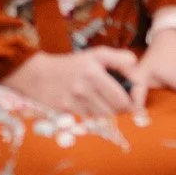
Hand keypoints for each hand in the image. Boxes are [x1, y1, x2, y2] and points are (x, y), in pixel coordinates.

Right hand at [4, 47, 141, 117]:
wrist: (39, 75)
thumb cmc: (73, 64)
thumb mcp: (97, 55)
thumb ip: (120, 58)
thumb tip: (136, 65)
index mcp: (94, 72)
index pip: (121, 97)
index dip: (131, 102)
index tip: (132, 101)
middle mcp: (83, 88)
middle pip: (112, 110)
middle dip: (121, 110)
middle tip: (122, 106)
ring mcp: (72, 101)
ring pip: (101, 117)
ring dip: (107, 114)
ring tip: (107, 106)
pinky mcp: (64, 111)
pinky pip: (87, 120)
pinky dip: (93, 117)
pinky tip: (92, 108)